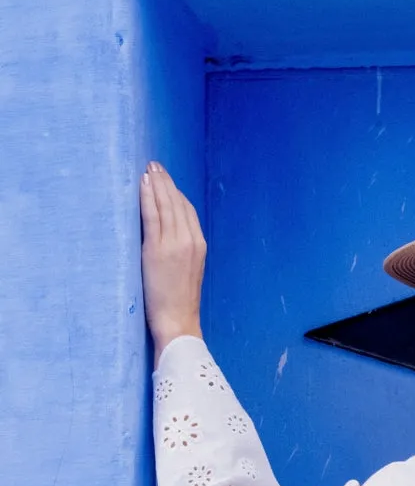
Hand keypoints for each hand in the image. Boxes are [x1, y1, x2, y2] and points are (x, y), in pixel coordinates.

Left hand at [140, 161, 205, 365]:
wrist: (178, 320)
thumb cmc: (179, 302)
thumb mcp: (189, 271)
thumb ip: (183, 250)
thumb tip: (169, 235)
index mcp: (200, 245)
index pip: (187, 211)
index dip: (176, 193)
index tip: (165, 180)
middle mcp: (190, 240)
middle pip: (178, 203)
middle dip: (166, 182)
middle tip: (155, 165)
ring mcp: (175, 243)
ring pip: (166, 204)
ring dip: (157, 184)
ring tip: (148, 169)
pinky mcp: (158, 248)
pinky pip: (153, 215)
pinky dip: (148, 197)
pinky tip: (143, 184)